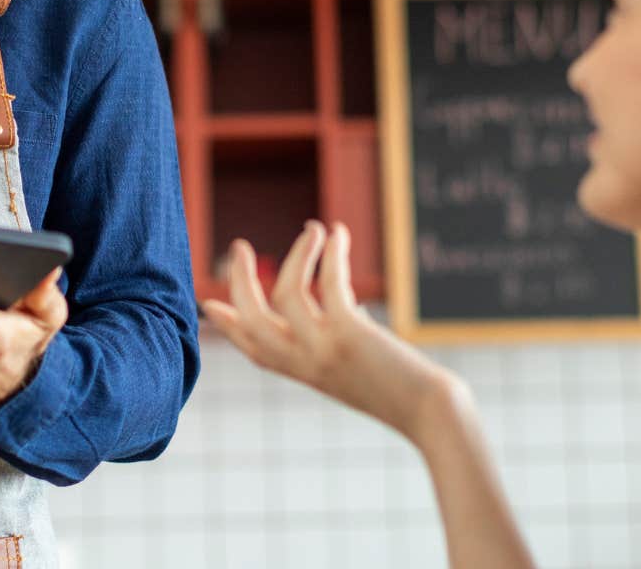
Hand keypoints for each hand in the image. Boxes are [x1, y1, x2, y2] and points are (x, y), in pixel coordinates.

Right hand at [202, 221, 466, 442]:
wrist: (429, 411)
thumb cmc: (400, 390)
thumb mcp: (355, 369)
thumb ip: (336, 342)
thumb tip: (340, 305)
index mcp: (303, 373)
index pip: (253, 348)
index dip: (228, 325)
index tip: (211, 304)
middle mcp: (305, 363)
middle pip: (253, 318)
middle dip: (240, 281)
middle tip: (240, 248)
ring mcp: (323, 349)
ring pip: (286, 293)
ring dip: (297, 255)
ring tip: (311, 229)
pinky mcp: (348, 335)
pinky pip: (329, 283)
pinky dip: (331, 253)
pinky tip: (337, 235)